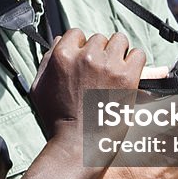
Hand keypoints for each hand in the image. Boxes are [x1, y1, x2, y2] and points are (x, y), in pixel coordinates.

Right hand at [31, 28, 144, 150]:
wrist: (78, 144)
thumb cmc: (57, 120)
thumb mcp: (39, 88)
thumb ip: (46, 61)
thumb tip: (58, 41)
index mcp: (62, 55)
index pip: (76, 34)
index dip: (80, 47)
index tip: (84, 61)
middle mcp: (85, 56)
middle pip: (99, 38)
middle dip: (100, 52)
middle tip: (100, 72)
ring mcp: (107, 65)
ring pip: (120, 41)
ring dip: (119, 54)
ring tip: (115, 72)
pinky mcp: (127, 76)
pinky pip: (139, 54)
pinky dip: (137, 64)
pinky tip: (129, 76)